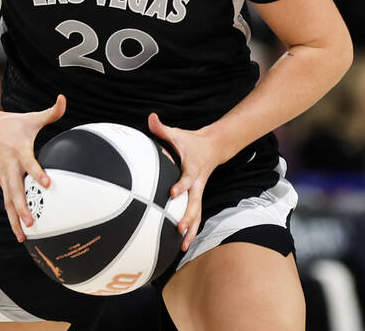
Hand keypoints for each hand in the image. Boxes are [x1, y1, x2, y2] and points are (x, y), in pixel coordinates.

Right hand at [0, 95, 65, 242]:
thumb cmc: (10, 124)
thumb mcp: (30, 117)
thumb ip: (50, 112)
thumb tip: (63, 99)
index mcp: (19, 151)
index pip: (29, 163)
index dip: (37, 173)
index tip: (47, 184)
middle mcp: (10, 167)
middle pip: (15, 190)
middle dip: (22, 207)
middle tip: (32, 222)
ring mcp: (4, 177)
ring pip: (9, 202)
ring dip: (16, 219)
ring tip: (24, 237)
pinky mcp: (3, 182)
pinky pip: (7, 203)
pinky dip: (13, 219)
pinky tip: (21, 235)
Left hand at [148, 113, 226, 250]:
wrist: (213, 147)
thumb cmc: (189, 141)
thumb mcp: (176, 133)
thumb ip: (162, 128)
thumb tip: (150, 117)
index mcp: (192, 168)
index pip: (187, 179)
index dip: (181, 186)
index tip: (172, 193)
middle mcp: (197, 183)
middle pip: (195, 203)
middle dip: (188, 217)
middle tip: (179, 229)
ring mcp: (198, 192)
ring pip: (198, 214)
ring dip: (192, 230)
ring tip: (183, 246)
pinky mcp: (197, 197)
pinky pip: (196, 216)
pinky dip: (192, 230)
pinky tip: (183, 245)